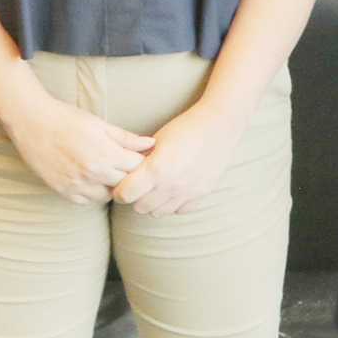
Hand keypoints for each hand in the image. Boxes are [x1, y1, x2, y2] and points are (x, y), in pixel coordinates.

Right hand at [1, 93, 154, 203]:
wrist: (32, 122)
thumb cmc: (67, 118)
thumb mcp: (100, 124)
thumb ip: (126, 138)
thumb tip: (151, 144)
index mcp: (105, 153)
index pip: (138, 167)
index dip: (143, 161)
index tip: (141, 157)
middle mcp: (93, 173)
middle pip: (126, 183)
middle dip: (131, 175)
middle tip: (128, 166)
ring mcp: (77, 184)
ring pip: (108, 196)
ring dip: (112, 186)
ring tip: (109, 172)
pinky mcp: (63, 191)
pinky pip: (87, 200)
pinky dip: (93, 192)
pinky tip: (92, 178)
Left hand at [112, 104, 243, 216]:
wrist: (218, 125)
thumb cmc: (185, 128)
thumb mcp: (156, 140)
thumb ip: (141, 160)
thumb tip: (126, 173)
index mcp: (156, 169)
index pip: (126, 194)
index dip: (119, 191)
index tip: (120, 187)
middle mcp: (171, 185)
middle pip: (140, 207)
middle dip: (135, 198)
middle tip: (138, 186)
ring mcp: (187, 192)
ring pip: (158, 213)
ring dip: (153, 203)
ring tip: (156, 188)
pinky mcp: (200, 194)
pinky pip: (179, 210)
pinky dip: (173, 203)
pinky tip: (174, 189)